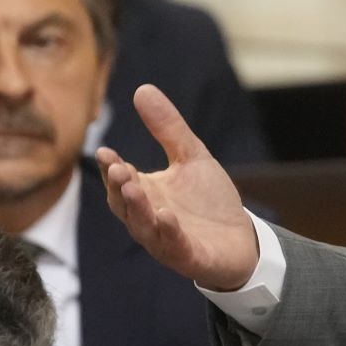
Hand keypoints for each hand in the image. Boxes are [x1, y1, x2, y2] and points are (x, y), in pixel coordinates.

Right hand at [97, 84, 258, 290]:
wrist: (241, 240)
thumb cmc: (209, 201)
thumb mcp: (191, 157)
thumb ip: (168, 128)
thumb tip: (142, 88)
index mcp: (146, 195)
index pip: (121, 180)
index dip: (112, 167)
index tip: (104, 151)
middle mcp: (149, 219)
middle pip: (125, 205)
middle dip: (119, 187)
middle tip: (118, 168)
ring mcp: (168, 240)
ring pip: (144, 227)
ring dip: (137, 209)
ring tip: (133, 188)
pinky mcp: (190, 257)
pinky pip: (174, 246)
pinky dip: (168, 232)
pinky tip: (166, 216)